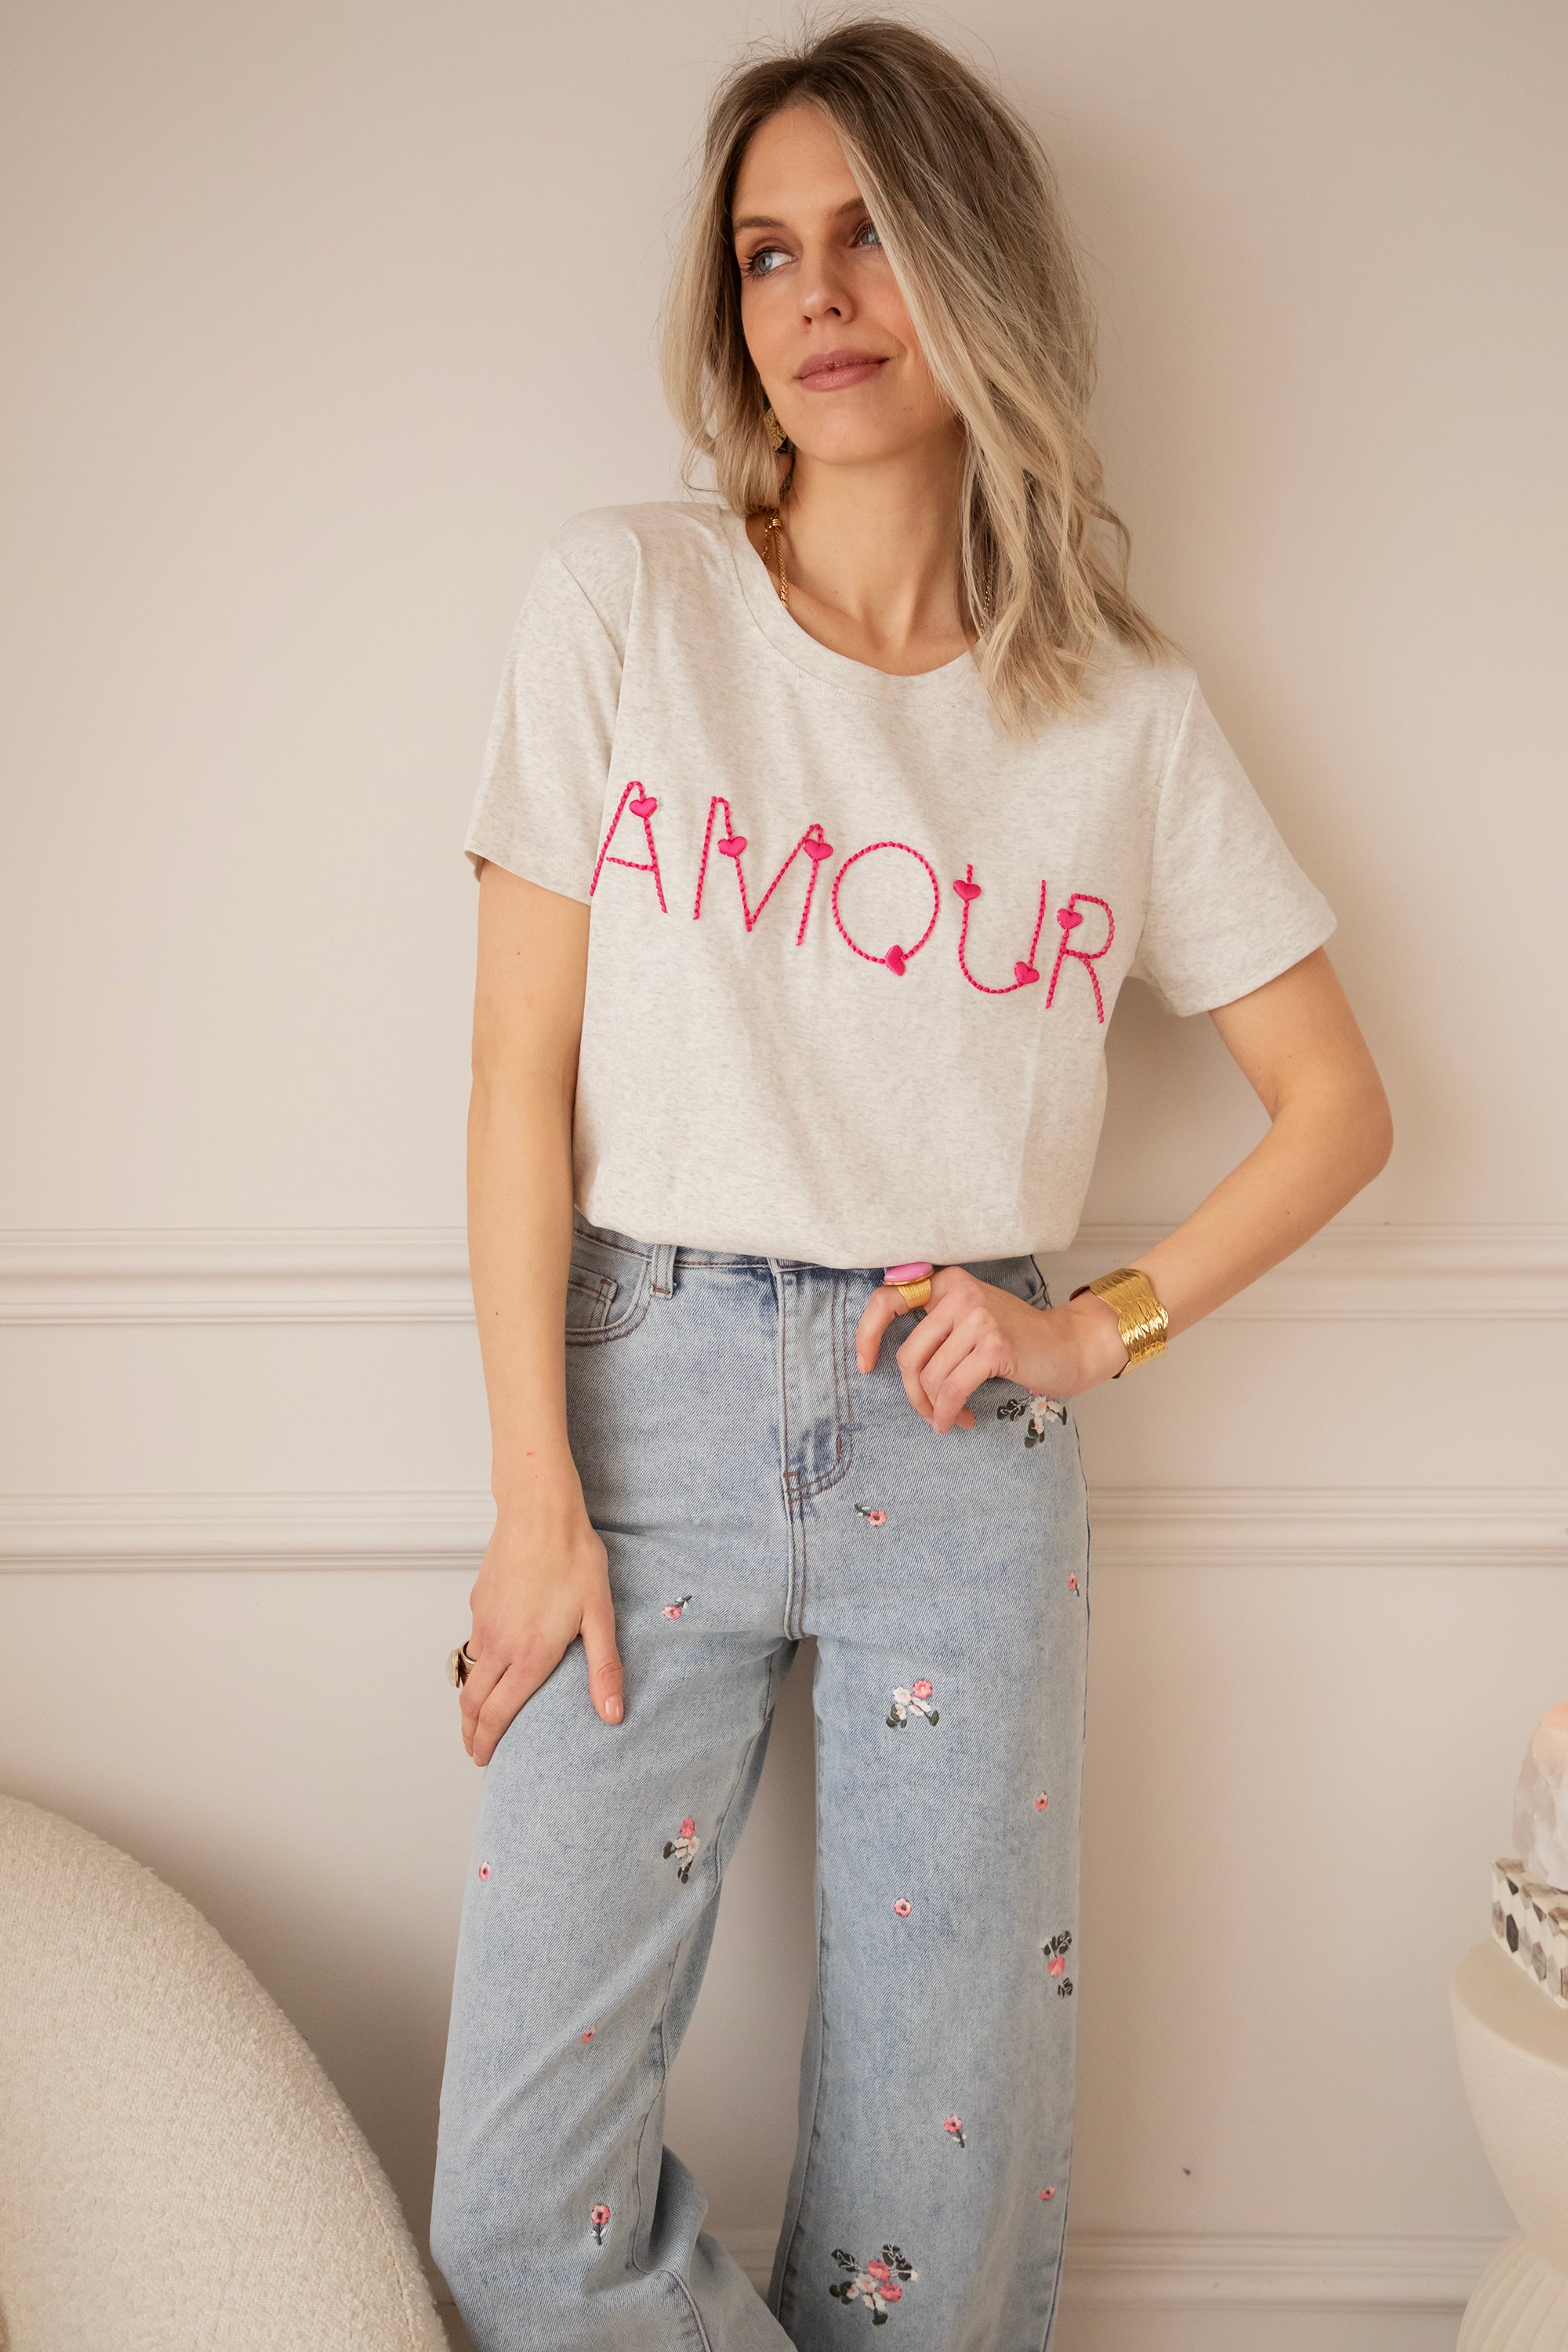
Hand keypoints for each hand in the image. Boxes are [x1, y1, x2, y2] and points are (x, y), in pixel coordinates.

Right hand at [459, 1482, 622, 1764]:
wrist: (539, 1513)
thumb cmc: (573, 1559)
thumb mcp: (599, 1616)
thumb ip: (604, 1669)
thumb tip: (612, 1714)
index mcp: (529, 1655)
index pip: (498, 1713)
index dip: (488, 1741)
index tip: (483, 1758)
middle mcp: (500, 1644)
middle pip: (473, 1700)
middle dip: (470, 1730)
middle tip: (474, 1748)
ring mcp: (484, 1621)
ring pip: (472, 1670)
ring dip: (472, 1696)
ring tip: (481, 1709)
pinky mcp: (478, 1601)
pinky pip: (475, 1640)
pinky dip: (478, 1661)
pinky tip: (493, 1656)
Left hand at [855, 1267, 1126, 1432]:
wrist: (1070, 1345)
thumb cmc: (1017, 1338)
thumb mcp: (972, 1318)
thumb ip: (937, 1326)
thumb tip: (893, 1359)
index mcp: (948, 1283)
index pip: (888, 1299)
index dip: (867, 1333)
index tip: (865, 1364)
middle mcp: (960, 1294)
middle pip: (909, 1355)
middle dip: (914, 1393)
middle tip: (929, 1411)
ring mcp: (979, 1318)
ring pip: (931, 1377)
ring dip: (936, 1408)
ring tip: (950, 1418)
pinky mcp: (995, 1345)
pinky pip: (953, 1389)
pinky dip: (948, 1412)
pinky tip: (956, 1421)